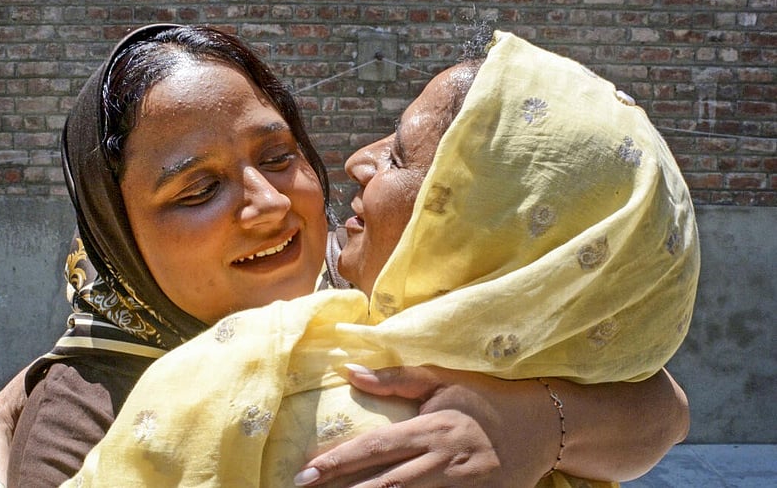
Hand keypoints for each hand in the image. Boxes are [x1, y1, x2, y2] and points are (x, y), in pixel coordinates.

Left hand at [293, 365, 555, 486]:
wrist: (543, 425)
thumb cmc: (486, 398)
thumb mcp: (444, 380)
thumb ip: (397, 379)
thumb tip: (351, 372)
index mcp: (432, 428)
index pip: (375, 448)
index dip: (337, 462)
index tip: (305, 472)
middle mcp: (442, 461)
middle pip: (383, 484)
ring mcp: (460, 487)